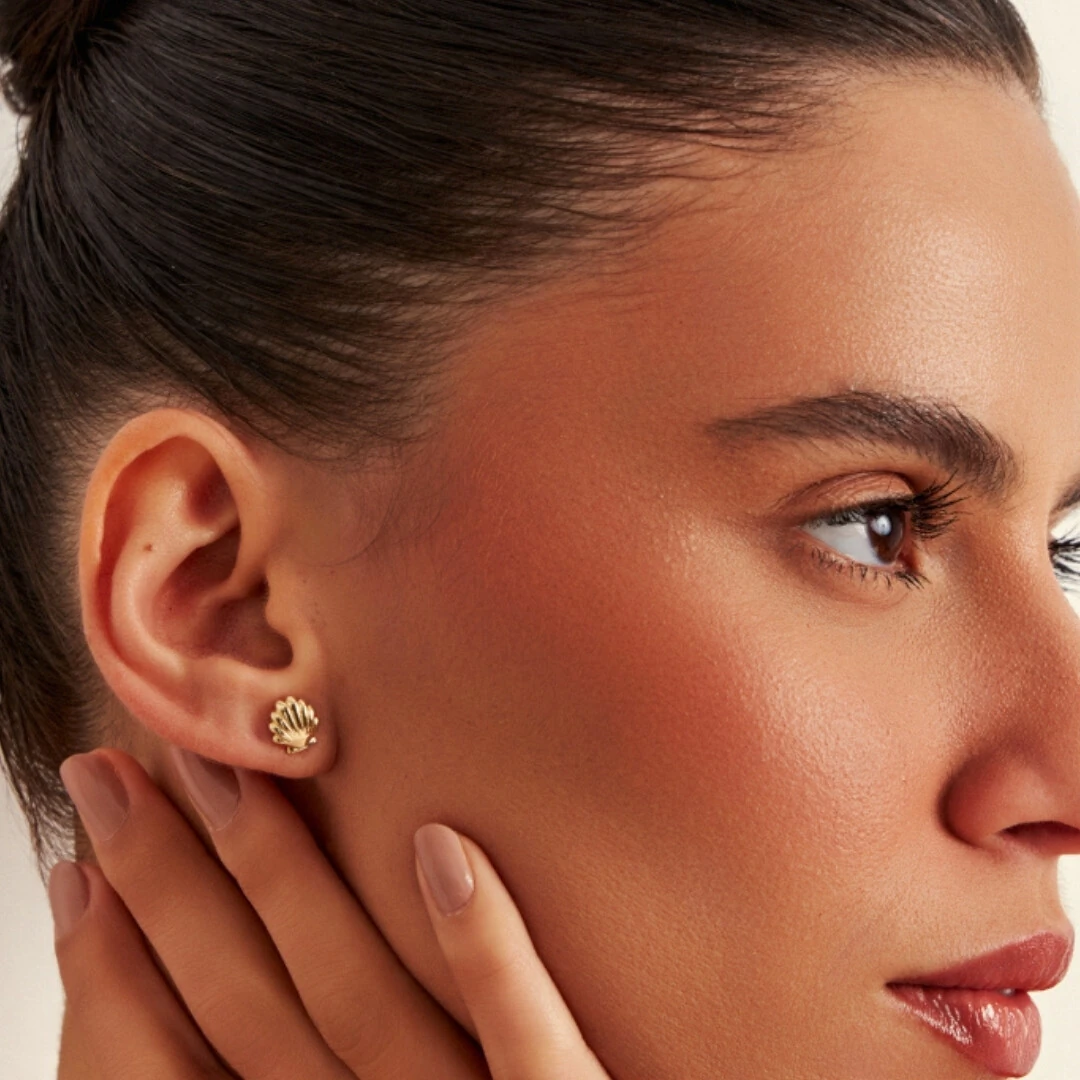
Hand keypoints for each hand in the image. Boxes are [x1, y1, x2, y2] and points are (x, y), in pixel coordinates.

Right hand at [49, 748, 609, 1079]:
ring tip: (227, 773)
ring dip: (287, 883)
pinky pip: (527, 1033)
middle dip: (169, 891)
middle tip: (107, 773)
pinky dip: (482, 945)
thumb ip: (301, 1056)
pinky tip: (441, 843)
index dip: (116, 964)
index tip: (79, 856)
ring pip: (360, 1002)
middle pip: (250, 1010)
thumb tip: (227, 956)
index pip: (182, 1066)